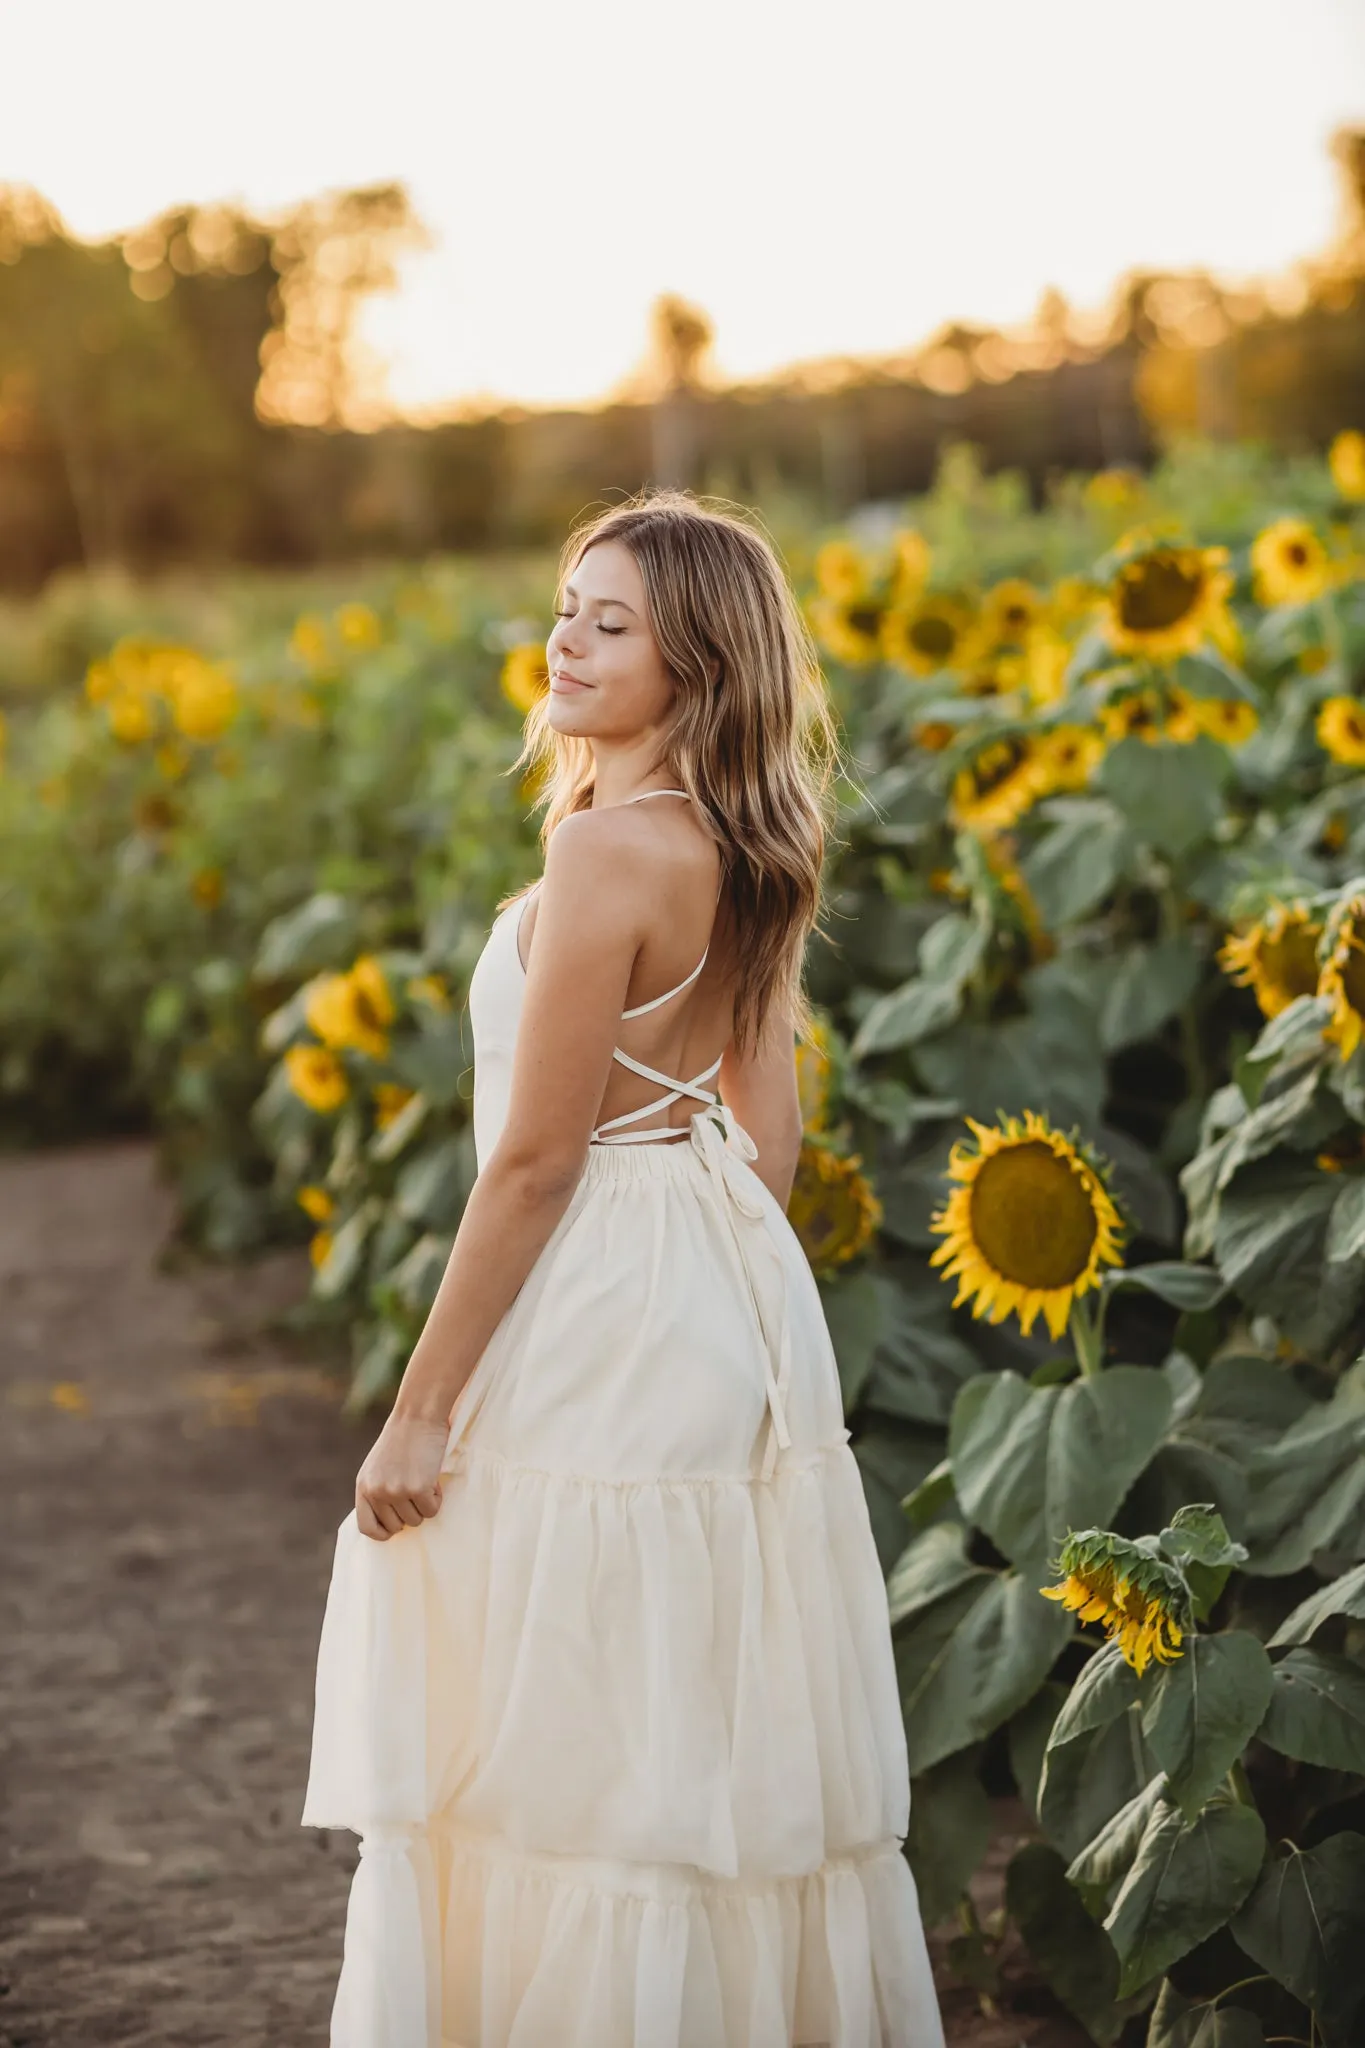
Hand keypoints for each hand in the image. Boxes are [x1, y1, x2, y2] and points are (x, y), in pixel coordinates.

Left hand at [355, 1412, 449, 1540]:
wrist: (418, 1415)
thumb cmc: (403, 1438)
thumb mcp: (378, 1466)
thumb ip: (377, 1490)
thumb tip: (388, 1522)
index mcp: (363, 1486)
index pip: (366, 1527)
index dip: (383, 1532)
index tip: (396, 1527)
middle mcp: (377, 1492)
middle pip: (397, 1526)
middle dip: (410, 1513)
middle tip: (416, 1491)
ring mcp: (396, 1491)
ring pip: (416, 1520)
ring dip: (424, 1504)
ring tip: (424, 1479)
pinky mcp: (417, 1489)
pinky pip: (432, 1510)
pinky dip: (437, 1498)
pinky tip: (433, 1478)